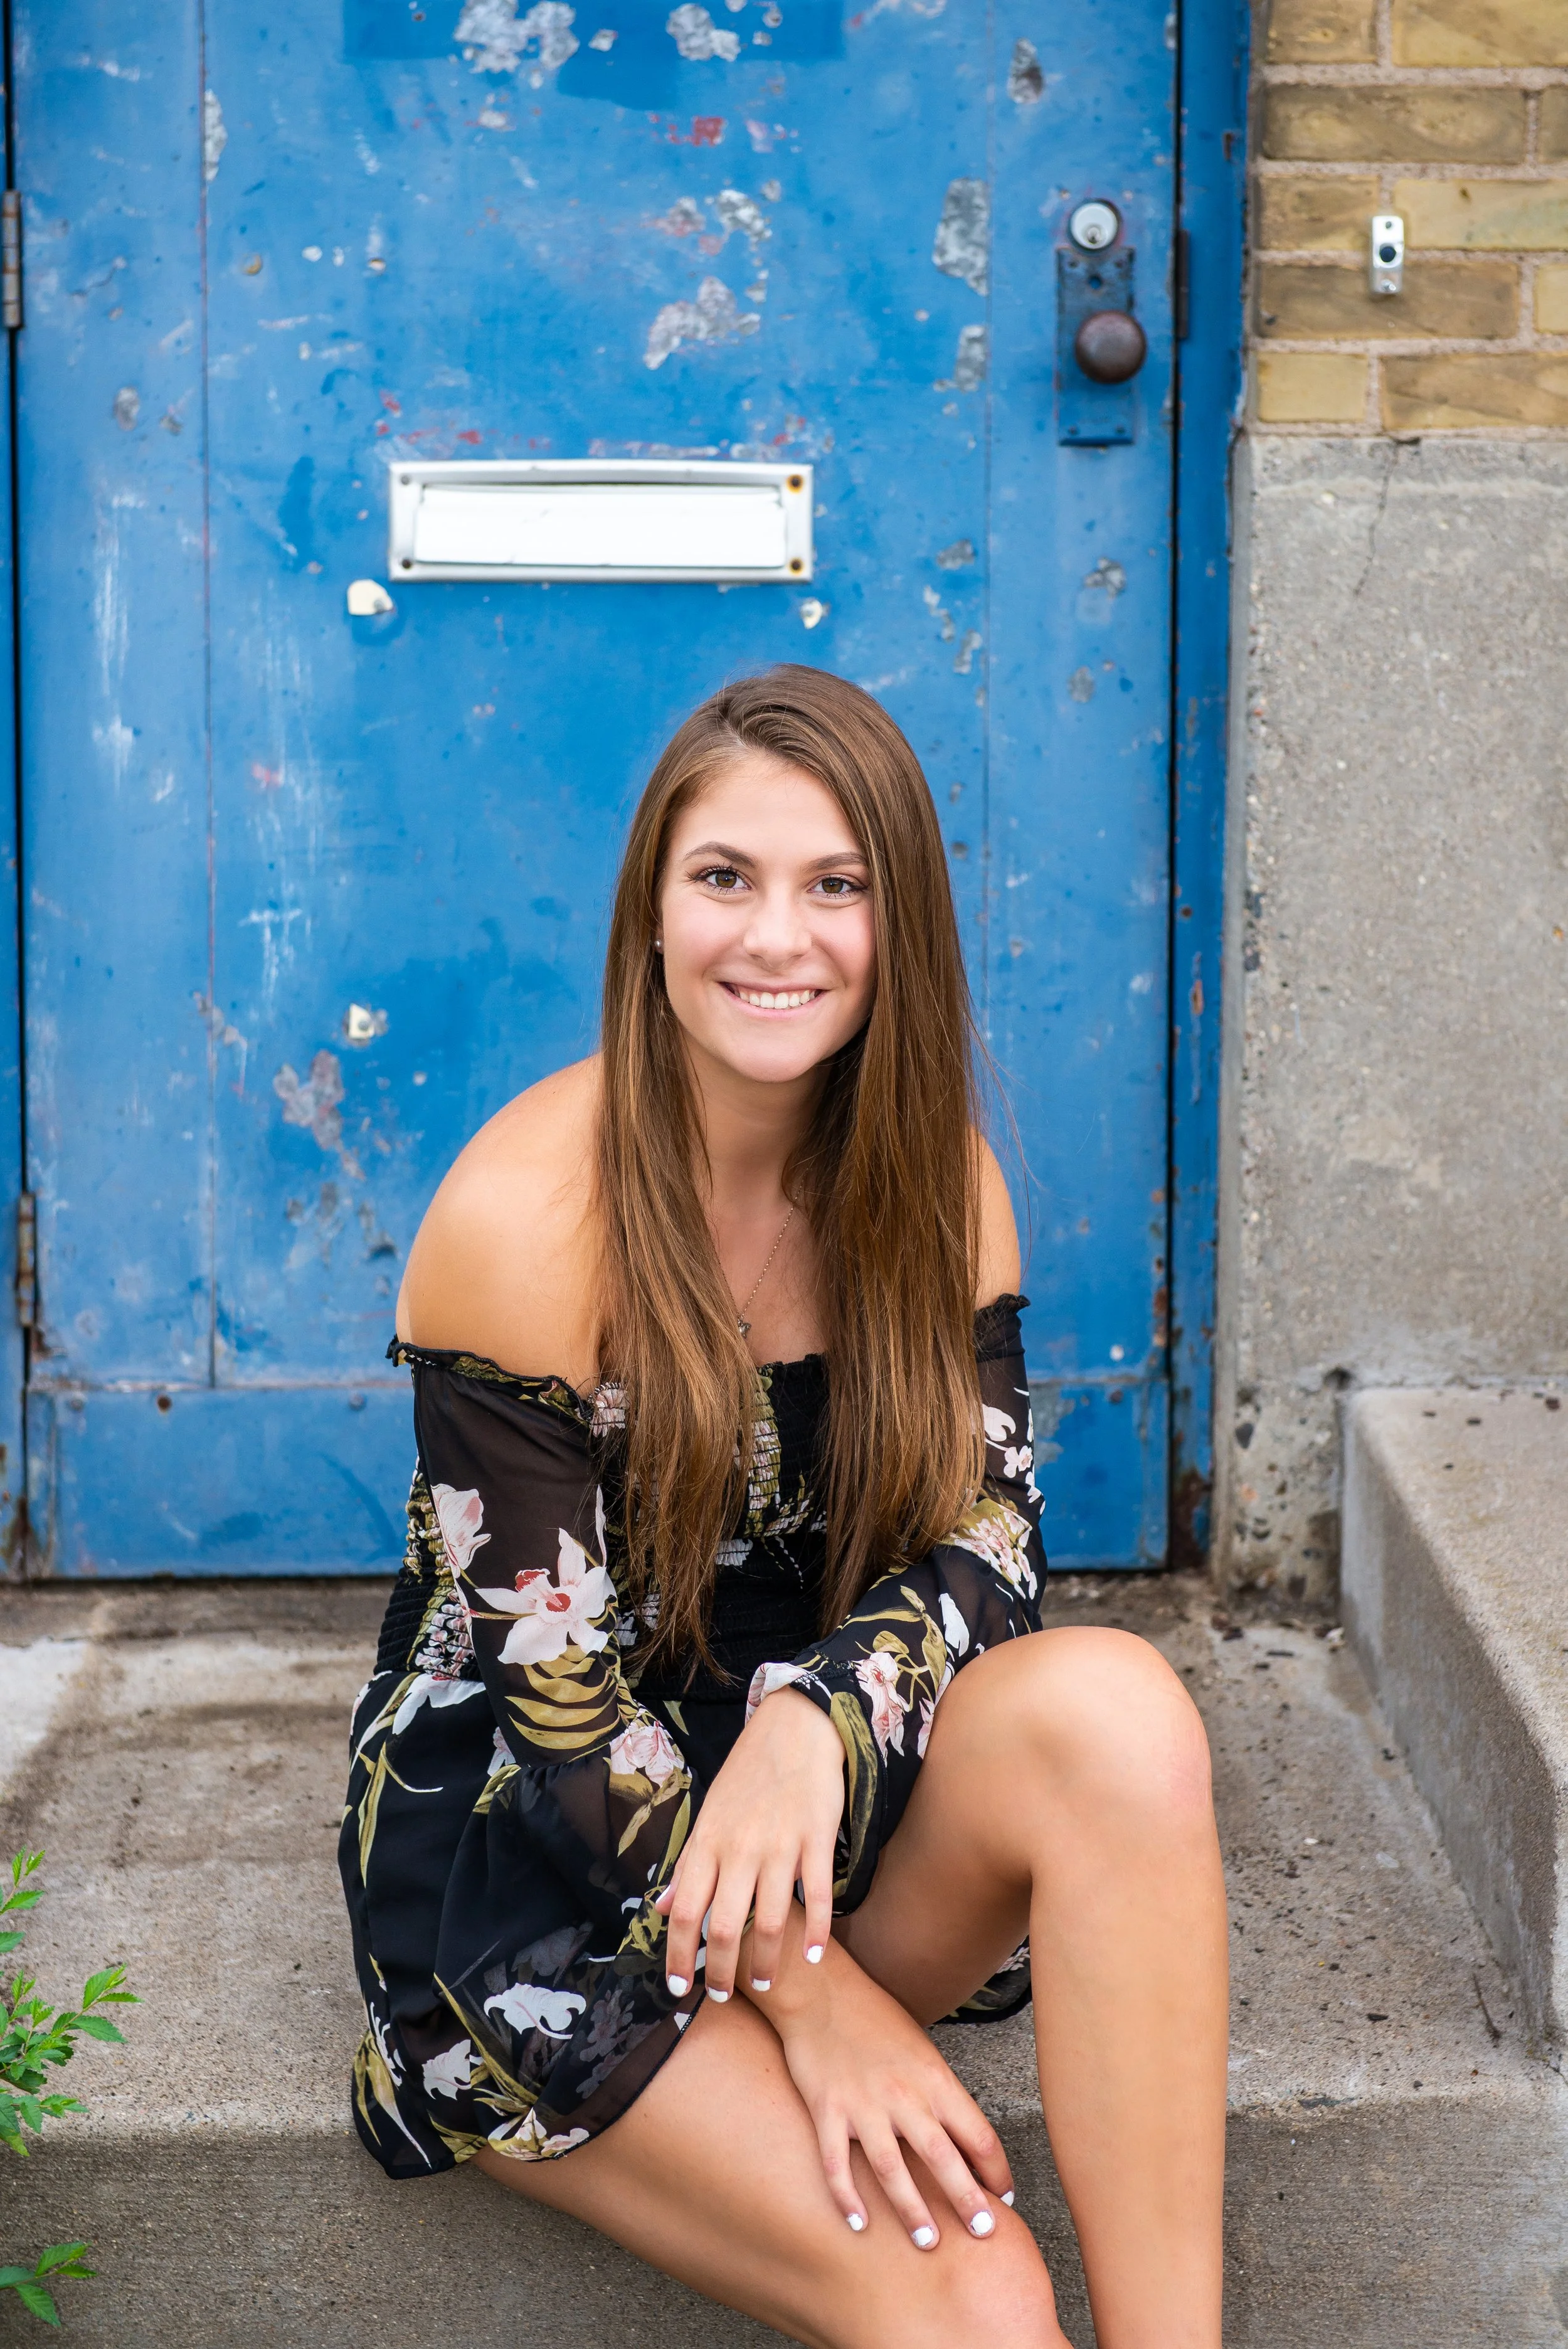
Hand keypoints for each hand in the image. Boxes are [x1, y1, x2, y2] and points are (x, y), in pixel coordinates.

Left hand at [655, 1686, 843, 1998]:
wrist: (794, 1730)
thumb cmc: (747, 1776)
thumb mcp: (709, 1816)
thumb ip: (688, 1864)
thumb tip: (662, 1907)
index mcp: (708, 1843)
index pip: (684, 1911)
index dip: (677, 1954)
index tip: (678, 1987)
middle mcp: (740, 1849)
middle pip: (724, 1926)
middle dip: (721, 1970)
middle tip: (722, 1995)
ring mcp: (780, 1846)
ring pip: (770, 1920)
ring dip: (767, 1961)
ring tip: (766, 1982)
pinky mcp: (816, 1840)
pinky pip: (817, 1896)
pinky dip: (816, 1932)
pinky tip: (813, 1955)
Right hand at [766, 1927, 1014, 2245]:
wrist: (819, 1989)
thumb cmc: (873, 2016)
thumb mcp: (919, 2047)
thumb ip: (937, 2091)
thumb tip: (960, 2134)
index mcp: (933, 2078)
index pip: (978, 2133)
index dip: (996, 2170)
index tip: (1004, 2196)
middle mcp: (903, 2094)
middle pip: (943, 2157)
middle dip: (966, 2199)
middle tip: (983, 2233)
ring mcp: (863, 2104)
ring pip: (892, 2169)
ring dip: (913, 2210)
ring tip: (927, 2242)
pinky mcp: (827, 2109)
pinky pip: (837, 2164)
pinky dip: (848, 2197)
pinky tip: (859, 2223)